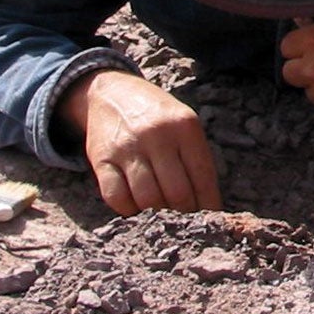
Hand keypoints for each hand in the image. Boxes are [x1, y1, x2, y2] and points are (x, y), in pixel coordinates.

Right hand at [59, 71, 221, 216]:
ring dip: (157, 215)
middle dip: (184, 213)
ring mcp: (128, 148)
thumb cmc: (156, 115)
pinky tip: (136, 205)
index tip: (211, 219)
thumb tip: (208, 203)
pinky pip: (116, 197)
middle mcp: (157, 136)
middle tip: (184, 219)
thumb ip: (195, 156)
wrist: (112, 94)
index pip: (203, 176)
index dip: (209, 204)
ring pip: (148, 199)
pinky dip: (128, 210)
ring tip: (161, 214)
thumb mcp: (183, 123)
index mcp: (184, 126)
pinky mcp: (102, 159)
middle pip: (177, 192)